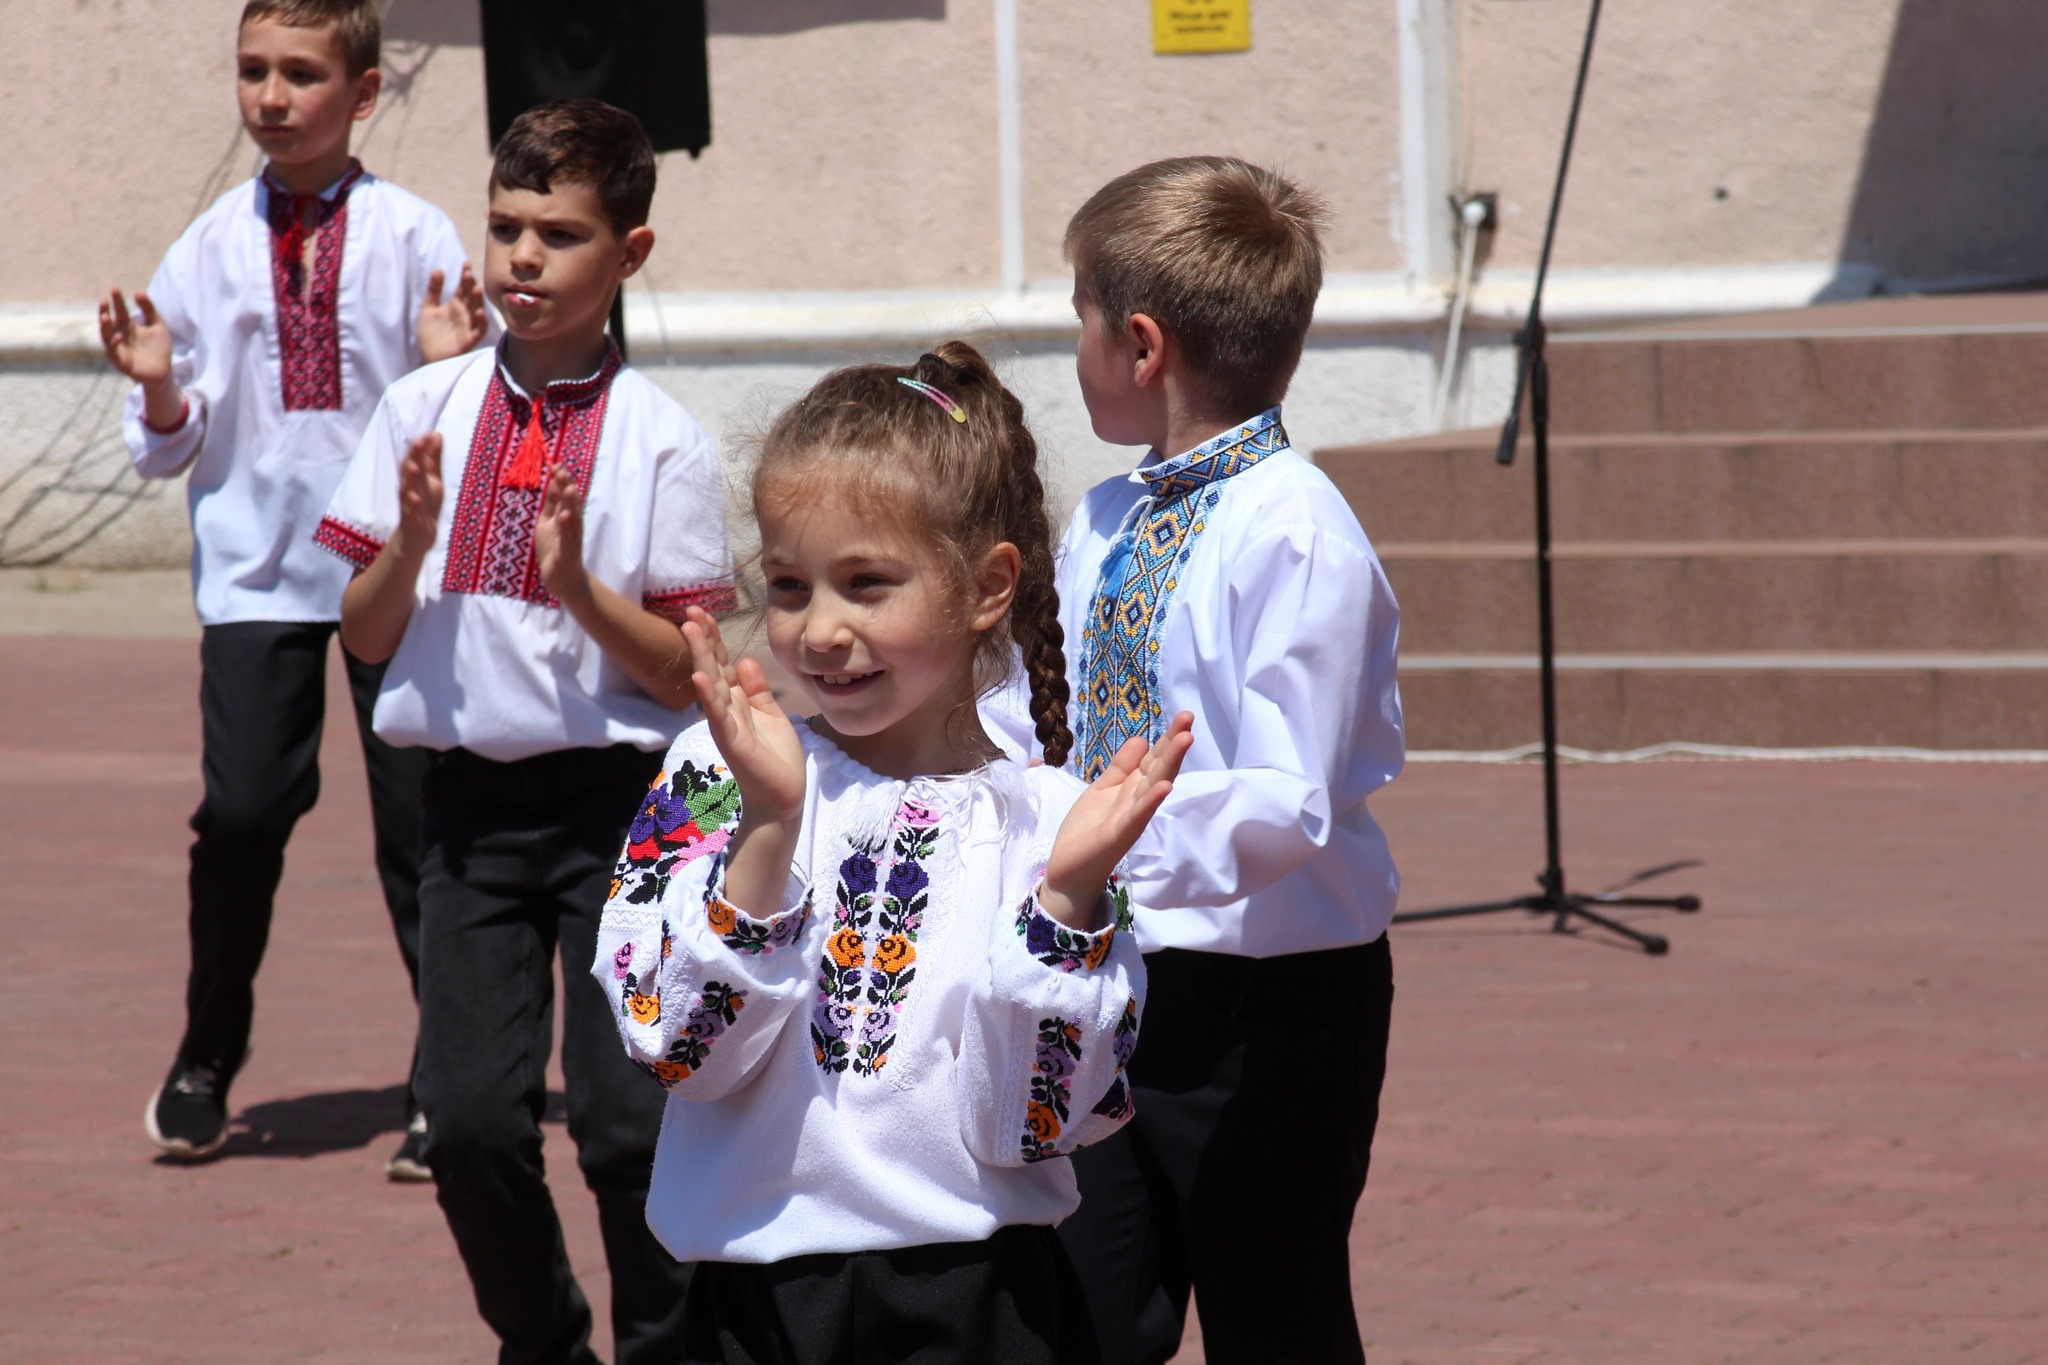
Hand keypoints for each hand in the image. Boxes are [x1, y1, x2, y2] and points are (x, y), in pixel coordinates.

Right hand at [99, 288, 172, 387]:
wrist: (164, 371)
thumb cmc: (159, 348)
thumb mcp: (157, 325)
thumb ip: (149, 309)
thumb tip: (138, 291)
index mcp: (127, 326)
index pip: (120, 310)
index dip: (117, 300)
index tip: (115, 288)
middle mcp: (119, 335)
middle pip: (108, 321)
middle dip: (104, 310)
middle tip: (104, 299)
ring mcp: (118, 348)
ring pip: (106, 336)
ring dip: (104, 326)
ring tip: (105, 316)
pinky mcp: (120, 362)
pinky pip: (113, 352)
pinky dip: (114, 344)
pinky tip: (119, 336)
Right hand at [394, 433, 443, 558]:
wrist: (416, 537)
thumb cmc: (425, 505)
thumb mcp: (432, 480)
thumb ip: (433, 459)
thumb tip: (436, 434)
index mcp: (415, 478)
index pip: (416, 458)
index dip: (422, 447)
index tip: (429, 433)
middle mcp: (409, 488)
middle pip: (410, 469)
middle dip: (414, 456)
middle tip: (419, 441)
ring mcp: (409, 503)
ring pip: (407, 488)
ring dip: (410, 477)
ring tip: (414, 466)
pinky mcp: (411, 520)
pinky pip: (411, 511)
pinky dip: (413, 504)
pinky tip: (415, 498)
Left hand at [416, 264, 487, 362]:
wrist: (429, 357)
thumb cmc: (431, 334)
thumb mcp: (428, 309)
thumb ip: (434, 290)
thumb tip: (439, 269)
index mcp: (455, 305)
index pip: (463, 287)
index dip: (465, 275)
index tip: (465, 263)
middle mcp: (464, 313)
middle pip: (471, 296)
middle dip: (471, 285)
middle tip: (468, 273)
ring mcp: (468, 326)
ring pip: (477, 310)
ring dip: (478, 300)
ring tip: (477, 288)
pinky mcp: (469, 339)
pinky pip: (479, 330)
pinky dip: (481, 321)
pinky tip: (479, 312)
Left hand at [534, 464, 588, 606]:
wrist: (563, 580)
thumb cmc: (555, 550)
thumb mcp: (549, 524)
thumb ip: (551, 505)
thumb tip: (552, 483)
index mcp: (565, 518)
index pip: (563, 496)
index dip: (560, 482)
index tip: (555, 465)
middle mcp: (572, 526)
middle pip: (571, 504)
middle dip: (566, 487)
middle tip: (562, 471)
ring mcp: (571, 539)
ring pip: (573, 518)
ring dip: (571, 504)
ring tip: (569, 488)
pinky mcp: (568, 553)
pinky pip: (568, 538)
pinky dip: (566, 527)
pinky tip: (564, 516)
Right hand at [683, 606, 807, 826]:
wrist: (782, 797)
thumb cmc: (777, 758)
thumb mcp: (771, 715)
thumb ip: (758, 690)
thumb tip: (744, 659)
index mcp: (738, 700)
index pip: (723, 663)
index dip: (714, 637)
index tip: (703, 612)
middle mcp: (727, 708)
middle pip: (713, 666)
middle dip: (702, 638)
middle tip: (690, 610)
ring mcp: (727, 724)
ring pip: (711, 684)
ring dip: (700, 656)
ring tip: (690, 630)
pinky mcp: (732, 741)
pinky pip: (718, 715)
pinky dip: (708, 696)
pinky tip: (700, 677)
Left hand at [1042, 712, 1193, 927]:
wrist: (1068, 869)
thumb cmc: (1086, 830)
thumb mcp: (1102, 789)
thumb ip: (1120, 767)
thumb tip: (1141, 738)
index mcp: (1132, 789)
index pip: (1154, 758)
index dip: (1167, 738)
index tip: (1184, 716)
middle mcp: (1137, 801)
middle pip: (1159, 767)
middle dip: (1174, 743)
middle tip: (1190, 718)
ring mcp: (1131, 817)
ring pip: (1154, 786)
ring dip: (1170, 763)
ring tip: (1185, 739)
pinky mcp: (1119, 834)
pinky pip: (1137, 816)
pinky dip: (1150, 801)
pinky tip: (1163, 787)